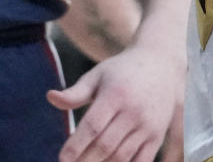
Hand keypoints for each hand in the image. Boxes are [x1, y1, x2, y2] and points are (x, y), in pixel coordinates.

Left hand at [49, 43, 183, 161]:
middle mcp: (134, 110)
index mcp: (117, 93)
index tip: (62, 159)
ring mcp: (148, 124)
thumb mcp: (98, 75)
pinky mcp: (157, 135)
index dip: (75, 146)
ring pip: (120, 157)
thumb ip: (75, 92)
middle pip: (104, 146)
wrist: (160, 63)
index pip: (92, 126)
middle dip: (84, 161)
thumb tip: (50, 97)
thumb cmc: (122, 71)